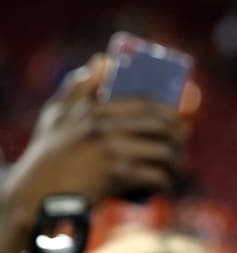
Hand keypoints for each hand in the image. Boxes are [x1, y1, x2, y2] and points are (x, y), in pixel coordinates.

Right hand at [0, 55, 185, 252]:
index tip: (179, 119)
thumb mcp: (56, 114)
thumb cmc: (50, 153)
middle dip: (178, 137)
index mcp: (92, 109)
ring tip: (176, 167)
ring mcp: (111, 152)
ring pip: (163, 152)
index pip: (143, 103)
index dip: (168, 111)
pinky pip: (156, 176)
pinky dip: (165, 183)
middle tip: (181, 145)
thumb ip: (78, 86)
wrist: (39, 193)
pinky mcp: (117, 176)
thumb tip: (103, 60)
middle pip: (159, 126)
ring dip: (176, 161)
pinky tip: (165, 185)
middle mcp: (102, 127)